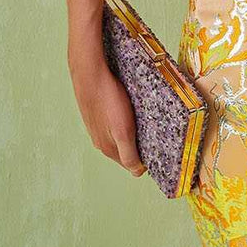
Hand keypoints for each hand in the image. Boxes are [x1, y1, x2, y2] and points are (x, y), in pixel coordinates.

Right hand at [68, 52, 147, 178]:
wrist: (89, 74)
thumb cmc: (108, 100)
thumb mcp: (123, 131)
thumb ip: (129, 154)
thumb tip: (137, 172)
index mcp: (108, 148)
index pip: (131, 164)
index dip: (145, 159)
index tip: (156, 146)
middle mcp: (100, 141)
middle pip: (125, 151)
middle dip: (139, 145)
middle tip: (152, 131)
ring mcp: (97, 128)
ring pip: (119, 136)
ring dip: (131, 132)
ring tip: (141, 119)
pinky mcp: (96, 115)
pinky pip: (114, 123)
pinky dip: (123, 120)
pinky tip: (127, 109)